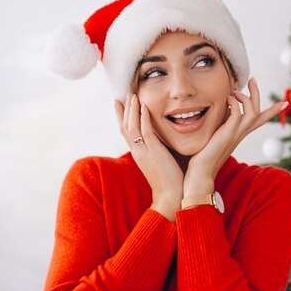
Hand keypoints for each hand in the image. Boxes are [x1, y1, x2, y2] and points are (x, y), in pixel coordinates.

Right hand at [114, 93, 183, 221]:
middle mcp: (138, 151)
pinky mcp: (153, 153)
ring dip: (132, 109)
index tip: (119, 102)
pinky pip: (145, 132)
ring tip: (133, 95)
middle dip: (124, 109)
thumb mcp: (161, 160)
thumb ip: (159, 148)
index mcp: (139, 153)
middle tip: (123, 93)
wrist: (171, 196)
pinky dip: (143, 119)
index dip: (122, 116)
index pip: (126, 131)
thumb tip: (165, 137)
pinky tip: (144, 107)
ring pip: (132, 127)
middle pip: (125, 126)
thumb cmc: (170, 180)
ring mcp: (144, 152)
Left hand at [183, 77, 287, 196]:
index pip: (260, 120)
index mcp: (240, 135)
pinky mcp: (228, 133)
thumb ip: (220, 126)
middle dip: (257, 94)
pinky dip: (234, 103)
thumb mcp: (215, 137)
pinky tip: (226, 99)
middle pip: (258, 112)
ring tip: (236, 89)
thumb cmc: (204, 157)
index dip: (272, 111)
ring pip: (252, 111)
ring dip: (247, 97)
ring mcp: (236, 134)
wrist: (201, 173)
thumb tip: (218, 114)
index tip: (284, 102)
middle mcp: (241, 134)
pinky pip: (237, 113)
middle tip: (252, 80)